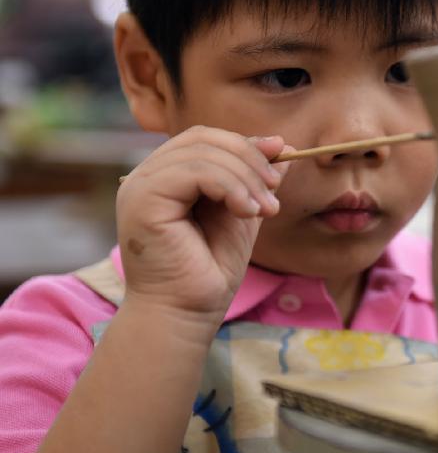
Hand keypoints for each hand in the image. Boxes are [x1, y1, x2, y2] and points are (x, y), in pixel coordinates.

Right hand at [115, 126, 291, 321]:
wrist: (186, 314)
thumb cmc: (209, 271)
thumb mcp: (242, 214)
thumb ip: (254, 179)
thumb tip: (280, 143)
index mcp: (166, 176)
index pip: (205, 138)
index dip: (245, 143)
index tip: (281, 153)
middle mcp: (146, 176)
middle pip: (203, 138)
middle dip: (249, 159)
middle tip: (274, 190)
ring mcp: (140, 186)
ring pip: (203, 154)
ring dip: (245, 178)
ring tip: (265, 210)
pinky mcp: (142, 200)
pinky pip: (194, 172)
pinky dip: (230, 186)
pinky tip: (246, 212)